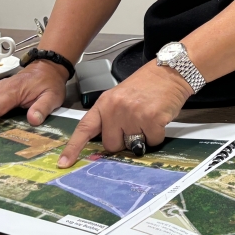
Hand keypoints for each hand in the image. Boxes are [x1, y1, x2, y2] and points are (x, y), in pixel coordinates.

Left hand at [57, 61, 191, 166]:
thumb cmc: (147, 85)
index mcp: (105, 103)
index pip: (85, 128)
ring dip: (143, 136)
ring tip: (149, 117)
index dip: (74, 147)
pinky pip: (152, 141)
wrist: (170, 71)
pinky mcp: (151, 119)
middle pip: (111, 145)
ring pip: (134, 145)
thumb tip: (109, 143)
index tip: (64, 163)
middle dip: (123, 141)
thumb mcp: (121, 97)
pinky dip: (157, 134)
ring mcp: (133, 114)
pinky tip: (159, 118)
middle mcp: (115, 108)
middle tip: (135, 124)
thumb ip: (111, 117)